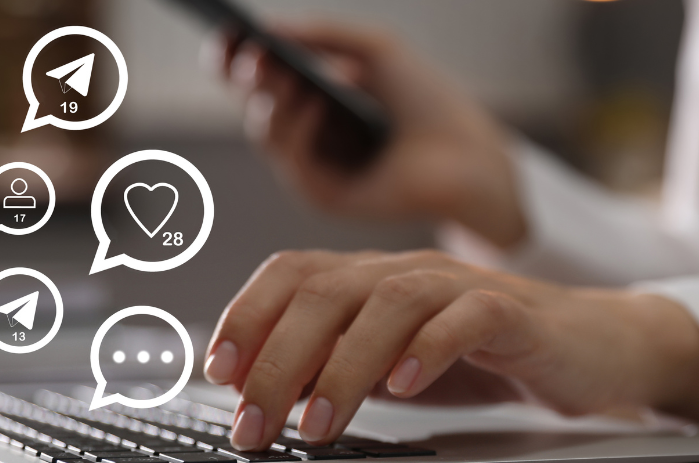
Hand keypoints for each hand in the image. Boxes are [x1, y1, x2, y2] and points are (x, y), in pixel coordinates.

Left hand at [203, 250, 698, 450]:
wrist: (591, 348)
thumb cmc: (485, 355)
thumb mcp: (395, 365)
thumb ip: (335, 367)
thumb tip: (261, 394)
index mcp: (372, 279)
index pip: (293, 274)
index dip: (248, 316)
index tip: (219, 371)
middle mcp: (409, 272)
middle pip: (327, 291)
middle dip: (279, 358)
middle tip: (255, 421)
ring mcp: (461, 286)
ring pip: (388, 302)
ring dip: (344, 363)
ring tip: (318, 421)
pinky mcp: (513, 311)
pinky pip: (467, 317)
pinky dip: (430, 348)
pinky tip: (405, 386)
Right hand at [208, 20, 525, 246]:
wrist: (471, 154)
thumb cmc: (429, 103)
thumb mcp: (376, 52)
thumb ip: (323, 35)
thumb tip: (267, 29)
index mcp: (313, 99)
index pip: (259, 79)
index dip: (237, 57)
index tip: (227, 31)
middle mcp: (306, 135)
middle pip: (254, 104)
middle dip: (248, 76)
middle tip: (250, 52)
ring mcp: (312, 168)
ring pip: (266, 132)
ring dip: (271, 99)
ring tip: (282, 71)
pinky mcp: (326, 197)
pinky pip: (293, 162)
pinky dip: (299, 129)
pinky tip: (317, 102)